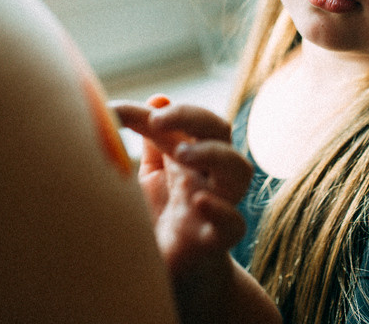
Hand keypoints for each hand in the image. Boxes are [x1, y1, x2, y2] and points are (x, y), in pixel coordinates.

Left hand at [111, 98, 252, 275]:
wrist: (174, 272)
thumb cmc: (164, 217)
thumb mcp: (149, 175)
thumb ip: (150, 139)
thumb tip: (156, 97)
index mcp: (193, 157)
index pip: (193, 120)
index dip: (168, 111)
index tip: (128, 111)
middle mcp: (210, 176)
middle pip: (222, 132)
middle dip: (195, 118)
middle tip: (158, 122)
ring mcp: (218, 206)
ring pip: (240, 171)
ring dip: (215, 155)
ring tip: (183, 155)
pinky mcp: (217, 240)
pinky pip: (235, 223)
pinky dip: (222, 210)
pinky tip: (199, 202)